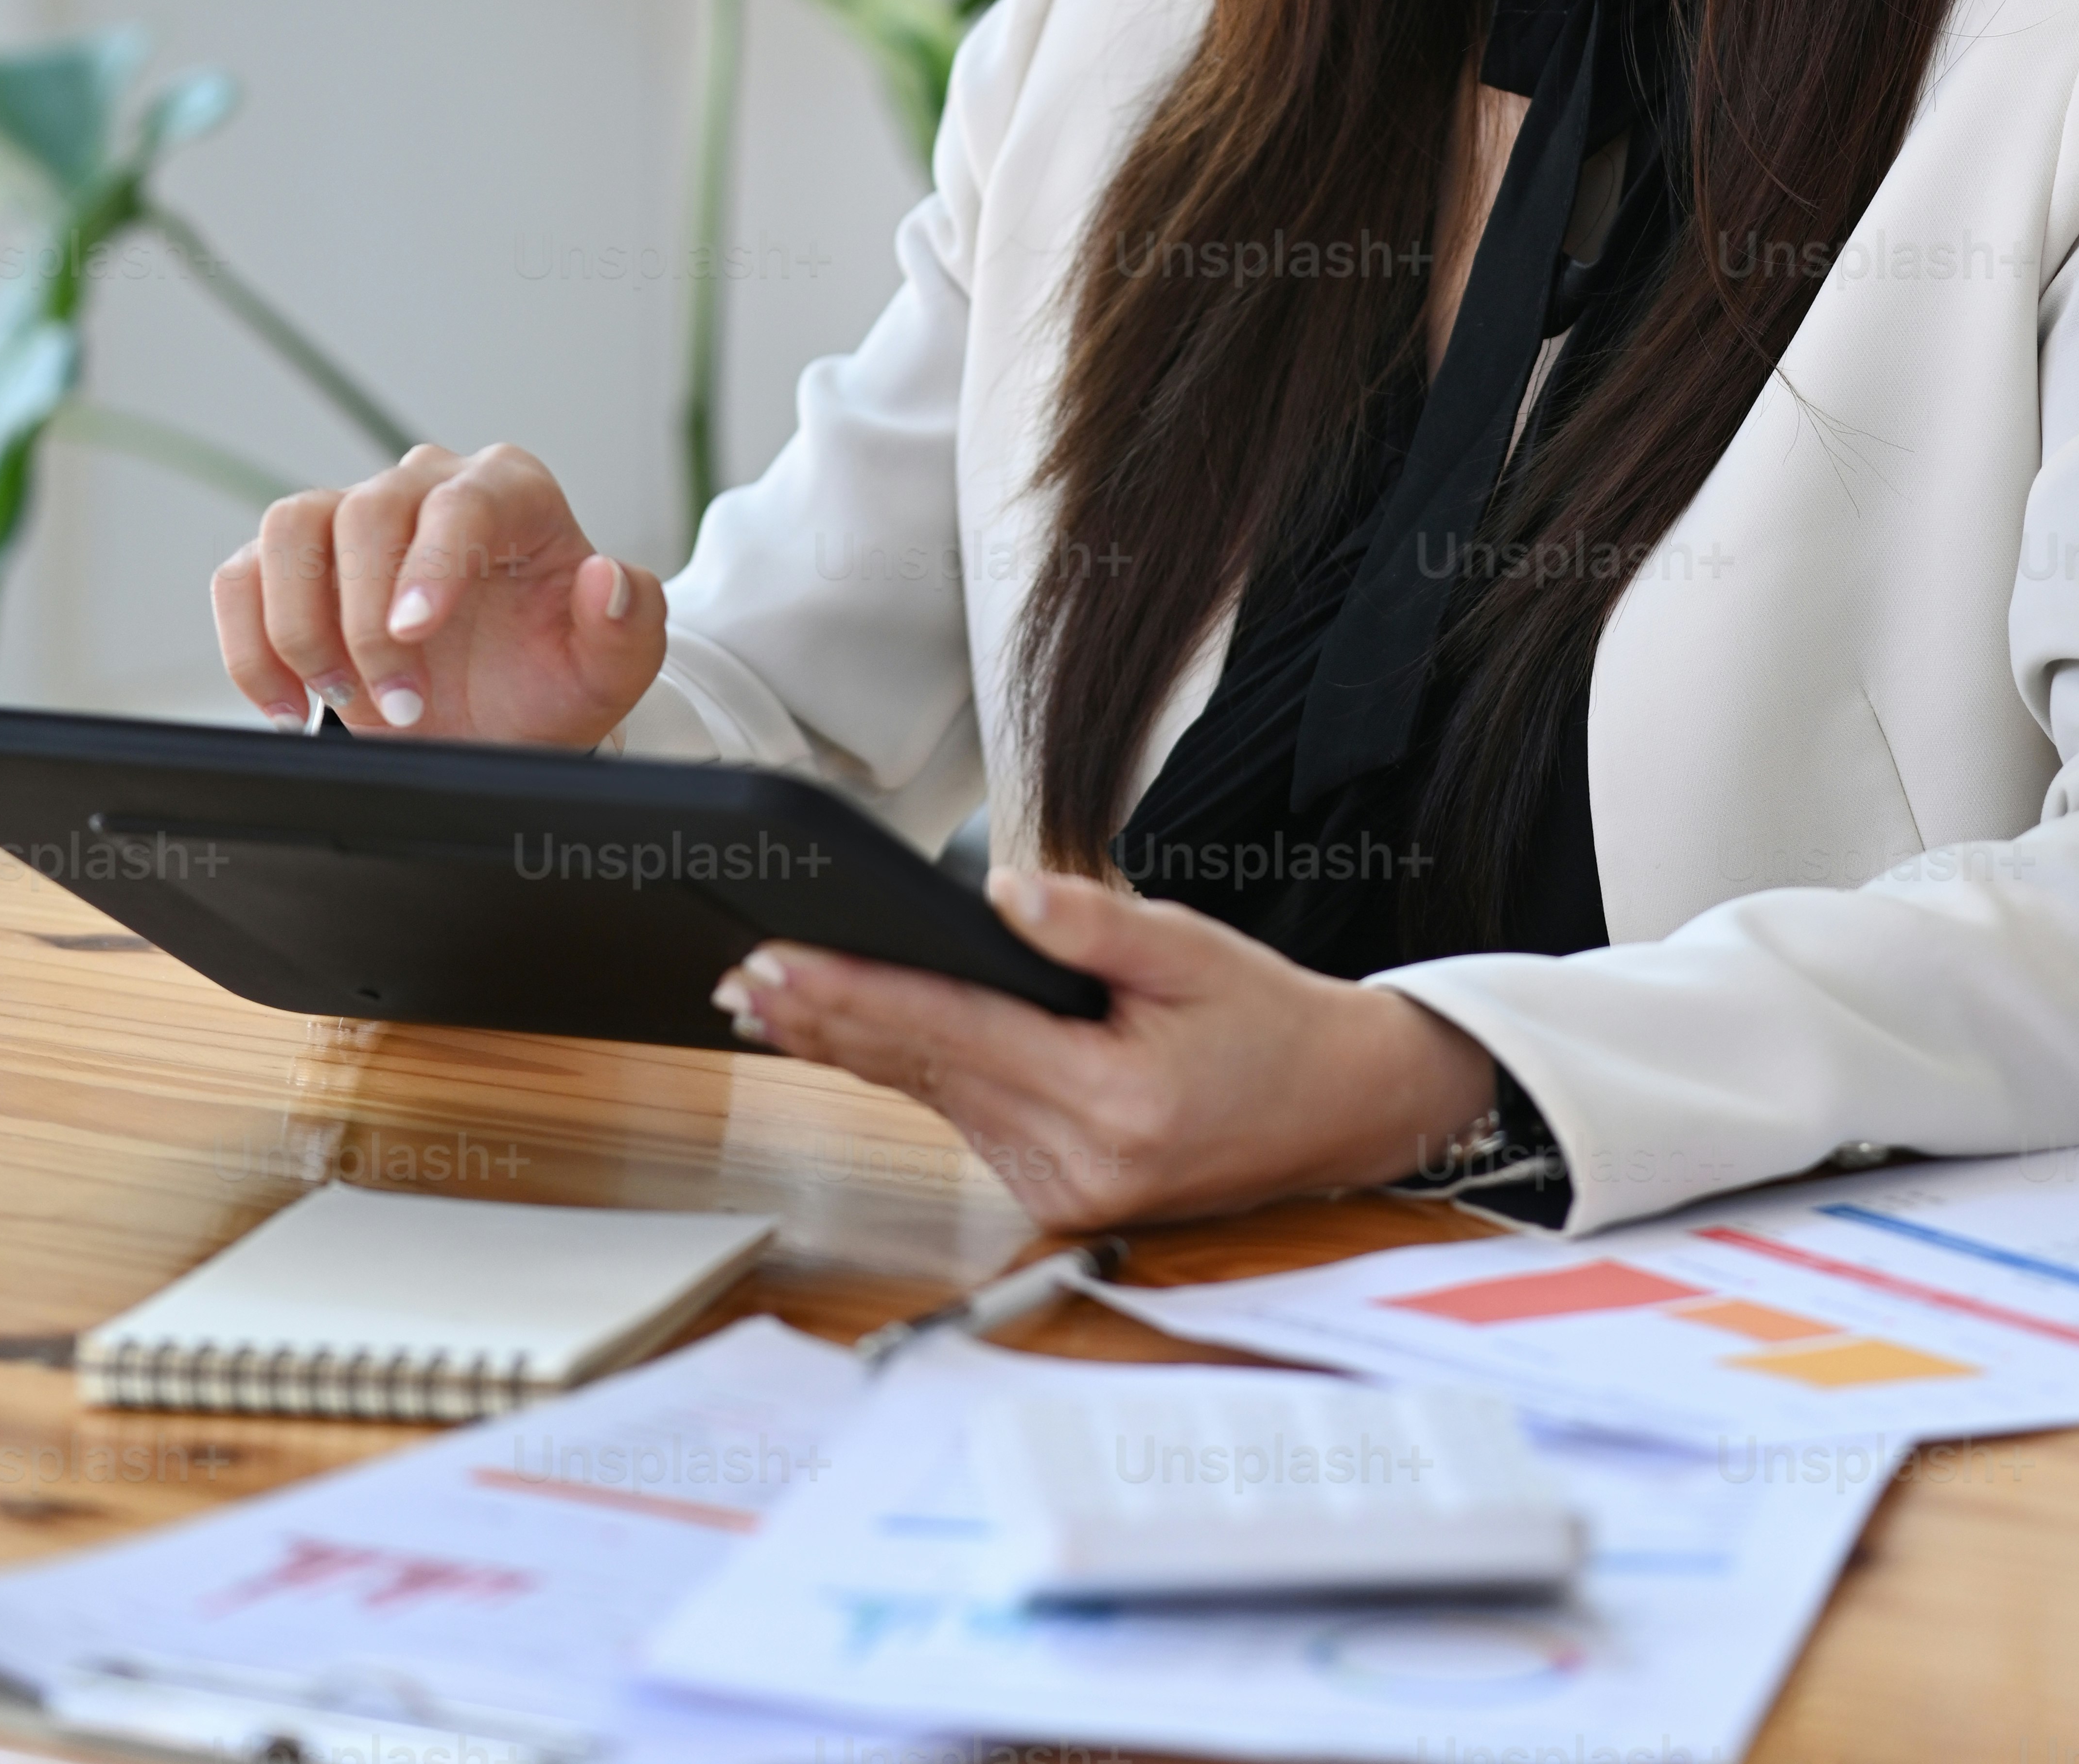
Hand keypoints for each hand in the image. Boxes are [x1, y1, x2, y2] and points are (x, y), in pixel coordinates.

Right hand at [211, 442, 666, 747]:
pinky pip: (243, 576)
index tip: (411, 633)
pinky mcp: (300, 563)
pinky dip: (249, 643)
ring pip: (291, 527)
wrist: (505, 720)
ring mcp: (358, 518)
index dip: (430, 564)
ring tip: (341, 699)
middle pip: (367, 513)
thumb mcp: (612, 670)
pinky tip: (288, 705)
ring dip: (301, 624)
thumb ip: (629, 623)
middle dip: (368, 621)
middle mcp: (431, 486)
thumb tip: (606, 577)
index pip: (461, 503)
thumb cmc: (554, 680)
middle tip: (401, 705)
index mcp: (512, 494)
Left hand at [707, 868, 1497, 1226]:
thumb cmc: (1268, 1024)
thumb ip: (1093, 925)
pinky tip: (848, 1036)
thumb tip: (1002, 891)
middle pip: (925, 1070)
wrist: (1337, 1110)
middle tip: (741, 971)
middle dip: (825, 1018)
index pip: (955, 1033)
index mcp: (1111, 1105)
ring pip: (932, 1095)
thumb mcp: (1193, 951)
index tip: (783, 964)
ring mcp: (1059, 1187)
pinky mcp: (1053, 1186)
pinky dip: (904, 1069)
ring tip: (768, 996)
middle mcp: (1074, 1162)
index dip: (859, 994)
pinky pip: (962, 1113)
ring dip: (849, 1045)